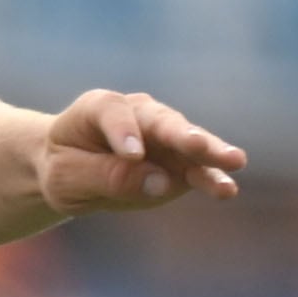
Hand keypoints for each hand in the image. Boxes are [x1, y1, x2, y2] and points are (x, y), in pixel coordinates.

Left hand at [36, 89, 243, 218]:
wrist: (71, 172)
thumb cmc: (63, 167)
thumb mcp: (68, 177)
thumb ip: (109, 177)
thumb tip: (162, 182)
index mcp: (101, 107)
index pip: (114, 113)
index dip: (123, 132)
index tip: (131, 154)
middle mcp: (139, 115)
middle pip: (164, 122)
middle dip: (183, 135)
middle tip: (201, 145)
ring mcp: (163, 139)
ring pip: (189, 145)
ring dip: (211, 156)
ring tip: (234, 163)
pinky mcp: (177, 165)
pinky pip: (197, 171)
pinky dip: (211, 179)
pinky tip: (227, 189)